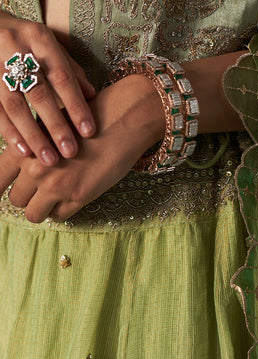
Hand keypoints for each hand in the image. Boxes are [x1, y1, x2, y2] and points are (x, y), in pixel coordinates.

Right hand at [0, 11, 95, 164]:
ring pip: (14, 105)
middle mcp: (14, 48)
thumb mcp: (52, 46)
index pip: (62, 77)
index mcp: (39, 39)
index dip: (76, 105)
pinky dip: (10, 133)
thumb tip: (93, 96)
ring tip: (49, 159)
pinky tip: (24, 151)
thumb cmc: (29, 42)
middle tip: (70, 152)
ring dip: (33, 135)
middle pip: (38, 93)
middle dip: (56, 126)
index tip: (88, 132)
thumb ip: (71, 71)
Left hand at [0, 73, 163, 222]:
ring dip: (40, 208)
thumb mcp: (50, 125)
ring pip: (33, 213)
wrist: (121, 120)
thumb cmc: (87, 118)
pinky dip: (61, 211)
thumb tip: (20, 168)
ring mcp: (56, 185)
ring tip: (52, 199)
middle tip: (39, 191)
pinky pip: (58, 216)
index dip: (0, 187)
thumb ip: (32, 145)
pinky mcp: (78, 197)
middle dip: (26, 197)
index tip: (3, 192)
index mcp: (25, 148)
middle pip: (15, 199)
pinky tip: (69, 198)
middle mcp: (35, 168)